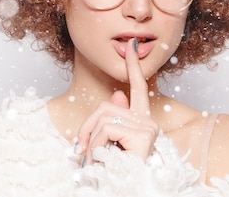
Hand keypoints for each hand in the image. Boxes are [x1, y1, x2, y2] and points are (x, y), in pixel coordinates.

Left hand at [75, 38, 158, 163]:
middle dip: (87, 128)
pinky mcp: (142, 135)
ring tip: (95, 161)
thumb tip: (117, 95)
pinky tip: (103, 161)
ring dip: (91, 143)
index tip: (131, 46)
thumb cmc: (117, 172)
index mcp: (141, 122)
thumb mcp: (111, 145)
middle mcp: (148, 122)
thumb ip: (113, 121)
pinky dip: (96, 147)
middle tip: (81, 152)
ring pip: (103, 118)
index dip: (133, 66)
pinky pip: (106, 130)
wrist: (129, 190)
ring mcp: (146, 127)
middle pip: (107, 106)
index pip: (139, 87)